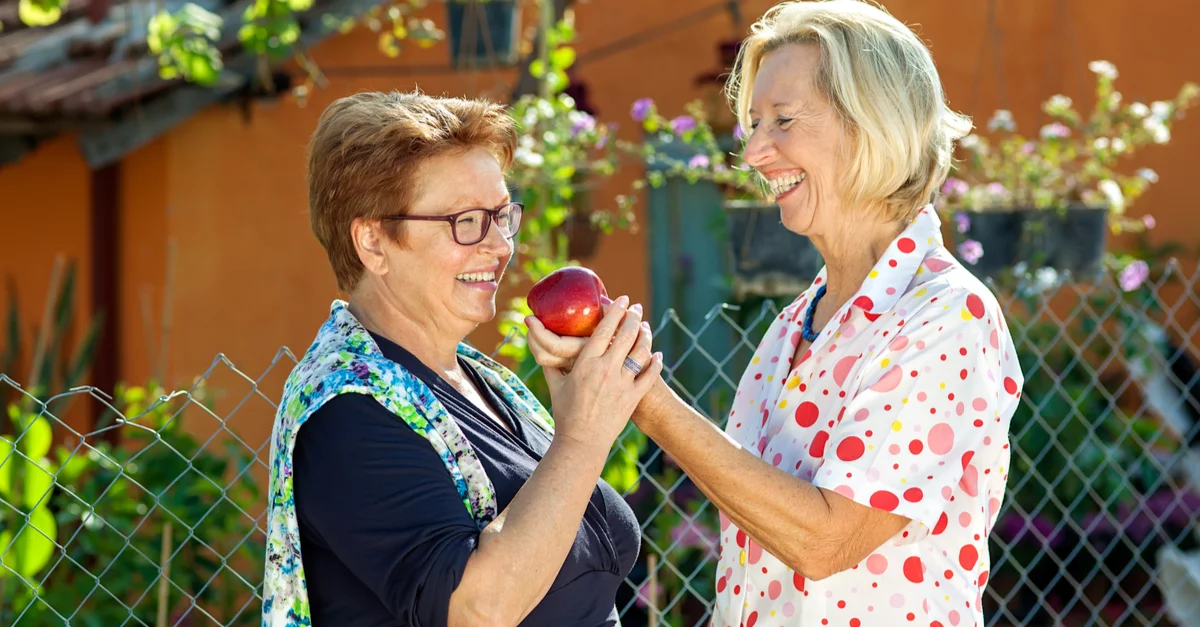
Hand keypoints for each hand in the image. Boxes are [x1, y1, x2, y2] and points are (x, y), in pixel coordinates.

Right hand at [540, 295, 663, 447]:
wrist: (581, 442)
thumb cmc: (565, 413)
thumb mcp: (556, 384)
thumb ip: (551, 362)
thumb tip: (539, 346)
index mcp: (586, 364)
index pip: (604, 329)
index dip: (615, 311)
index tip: (621, 299)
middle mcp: (606, 370)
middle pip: (626, 335)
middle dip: (633, 317)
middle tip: (636, 307)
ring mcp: (622, 384)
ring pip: (641, 352)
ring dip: (645, 335)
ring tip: (645, 327)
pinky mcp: (633, 398)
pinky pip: (650, 375)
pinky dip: (656, 362)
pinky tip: (657, 354)